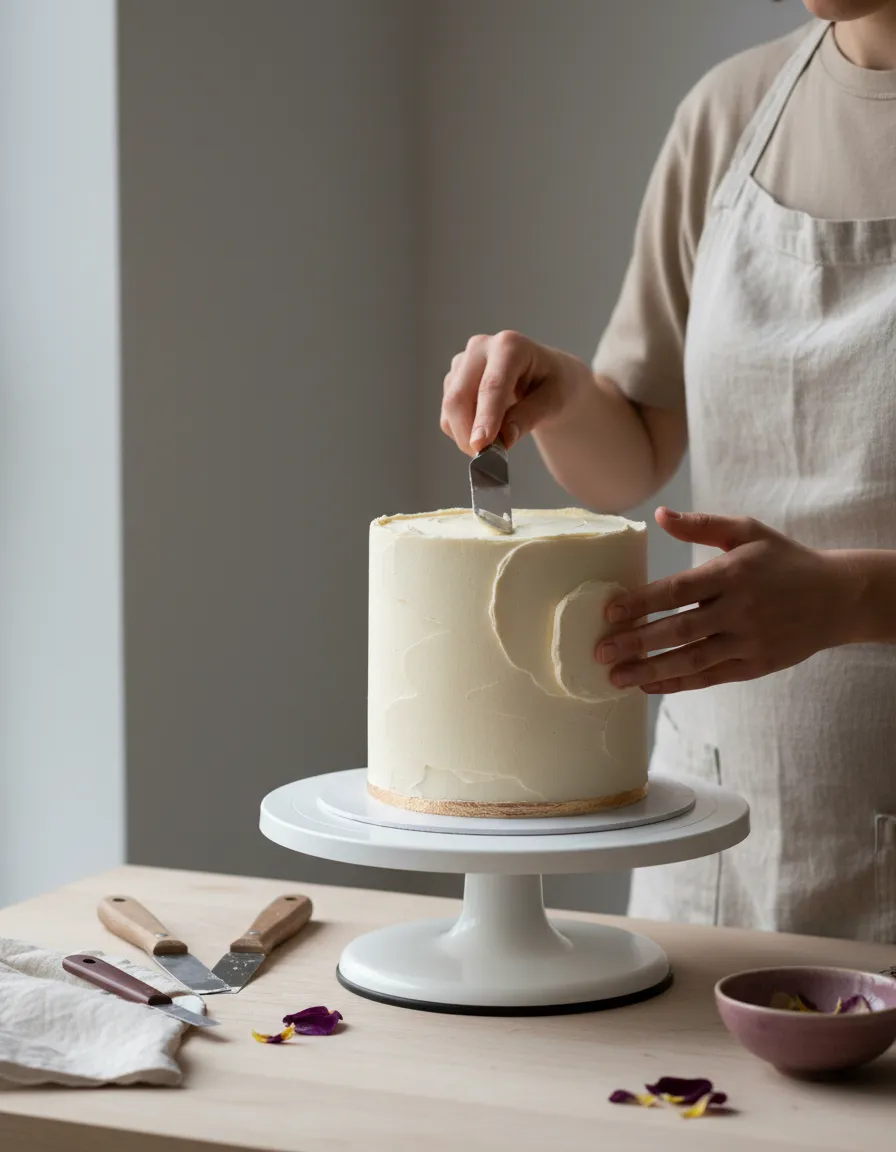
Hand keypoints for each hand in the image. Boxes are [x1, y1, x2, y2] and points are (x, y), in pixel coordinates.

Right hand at [440, 330, 591, 455]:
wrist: (547, 378)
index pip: (492, 385)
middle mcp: (480, 348)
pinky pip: (448, 415)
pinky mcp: (453, 380)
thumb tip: (503, 439)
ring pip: (450, 409)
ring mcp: (462, 363)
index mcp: (510, 345)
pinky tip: (486, 431)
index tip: (482, 446)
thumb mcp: (555, 401)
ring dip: (466, 436)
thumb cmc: (555, 385)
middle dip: (469, 434)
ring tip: (496, 446)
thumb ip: (529, 417)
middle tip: (487, 460)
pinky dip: (462, 432)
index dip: (485, 417)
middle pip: (459, 397)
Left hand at [595, 508, 859, 693]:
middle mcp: (740, 609)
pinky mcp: (756, 665)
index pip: (678, 590)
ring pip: (692, 659)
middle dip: (637, 642)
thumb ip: (701, 524)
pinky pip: (710, 676)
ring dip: (650, 670)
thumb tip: (658, 516)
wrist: (838, 597)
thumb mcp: (747, 531)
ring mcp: (748, 640)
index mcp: (733, 573)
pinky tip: (649, 685)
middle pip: (679, 630)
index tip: (610, 611)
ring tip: (616, 677)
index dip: (642, 602)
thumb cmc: (783, 560)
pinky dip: (678, 683)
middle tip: (600, 651)